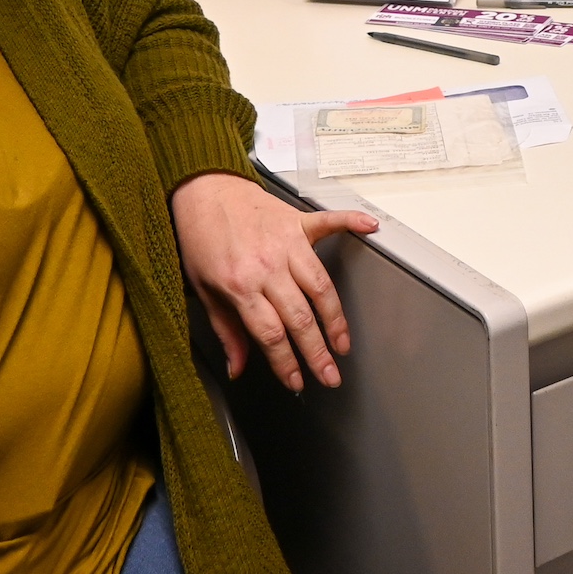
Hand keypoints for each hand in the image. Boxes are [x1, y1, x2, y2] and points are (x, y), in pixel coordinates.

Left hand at [170, 172, 378, 391]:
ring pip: (320, 285)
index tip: (297, 382)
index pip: (270, 334)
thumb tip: (237, 369)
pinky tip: (372, 228)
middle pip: (300, 317)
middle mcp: (267, 265)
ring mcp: (286, 242)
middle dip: (317, 352)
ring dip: (335, 318)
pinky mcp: (297, 221)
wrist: (202, 192)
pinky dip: (352, 222)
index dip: (286, 363)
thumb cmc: (200, 239)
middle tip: (330, 375)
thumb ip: (225, 330)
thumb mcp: (203, 290)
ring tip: (343, 342)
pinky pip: (330, 222)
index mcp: (240, 284)